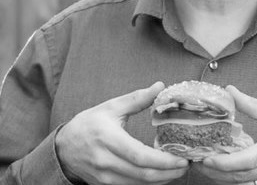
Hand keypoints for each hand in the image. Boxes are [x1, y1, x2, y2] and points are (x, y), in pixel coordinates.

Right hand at [55, 82, 188, 184]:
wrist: (63, 147)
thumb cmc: (89, 123)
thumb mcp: (112, 107)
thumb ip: (137, 98)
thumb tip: (160, 86)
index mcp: (108, 139)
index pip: (139, 155)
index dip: (163, 160)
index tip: (182, 158)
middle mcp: (106, 161)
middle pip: (143, 174)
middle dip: (169, 172)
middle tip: (187, 164)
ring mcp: (105, 177)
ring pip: (139, 184)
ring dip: (162, 179)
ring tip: (179, 169)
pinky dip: (150, 182)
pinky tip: (162, 174)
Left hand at [196, 85, 256, 184]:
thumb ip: (253, 104)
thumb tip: (230, 91)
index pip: (249, 160)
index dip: (226, 162)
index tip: (208, 157)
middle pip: (245, 177)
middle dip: (219, 173)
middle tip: (201, 164)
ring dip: (227, 181)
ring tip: (210, 170)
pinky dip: (241, 184)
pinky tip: (229, 176)